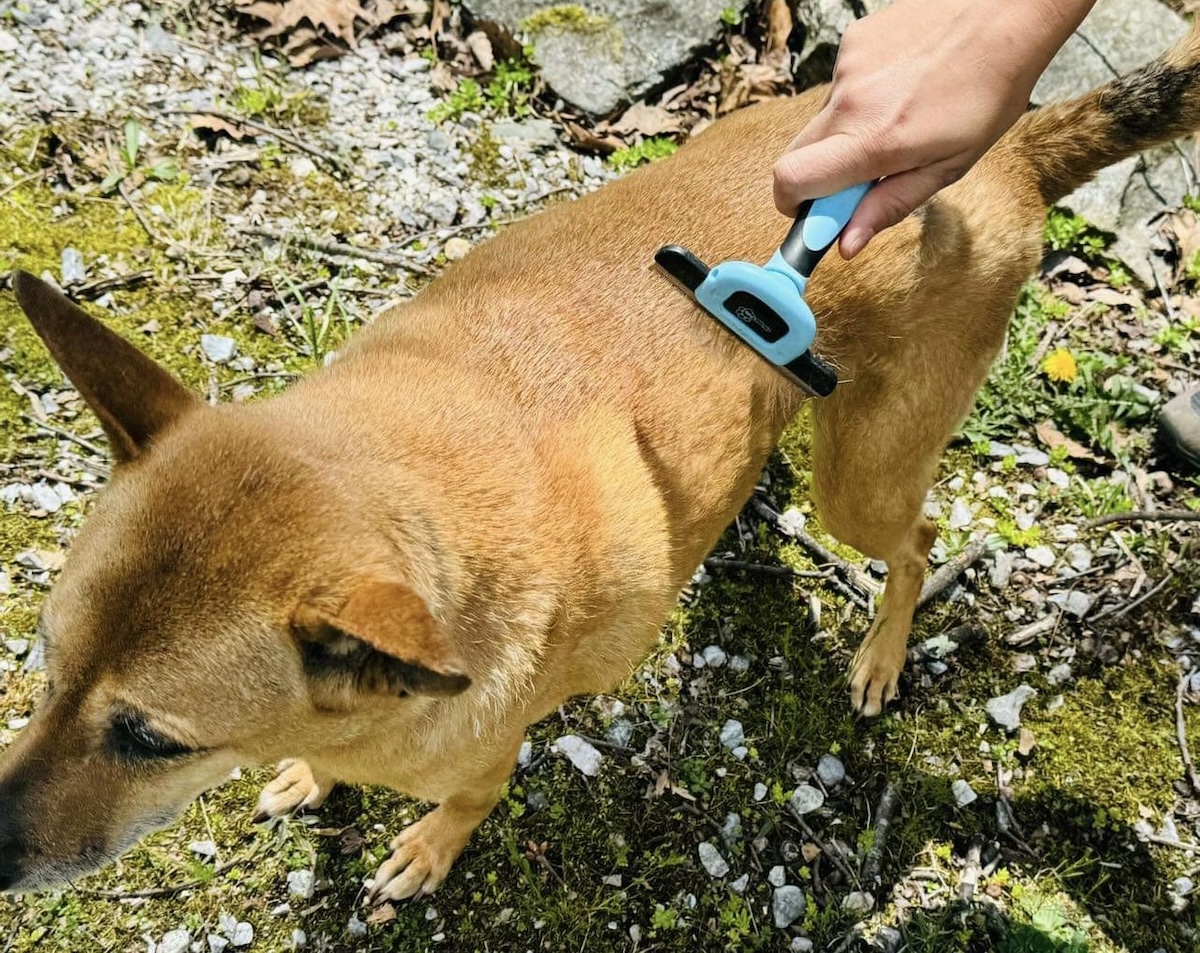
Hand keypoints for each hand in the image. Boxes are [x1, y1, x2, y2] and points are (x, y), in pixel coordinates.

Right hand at [774, 0, 1096, 257]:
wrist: (1007, 13)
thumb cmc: (989, 90)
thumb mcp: (949, 166)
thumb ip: (890, 204)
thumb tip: (847, 243)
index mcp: (875, 139)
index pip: (791, 180)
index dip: (793, 205)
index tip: (816, 216)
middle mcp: (851, 101)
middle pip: (796, 155)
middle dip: (820, 175)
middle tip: (865, 175)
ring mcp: (848, 67)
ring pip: (825, 121)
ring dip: (851, 131)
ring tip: (903, 114)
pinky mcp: (853, 42)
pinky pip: (842, 87)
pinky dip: (865, 96)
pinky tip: (904, 83)